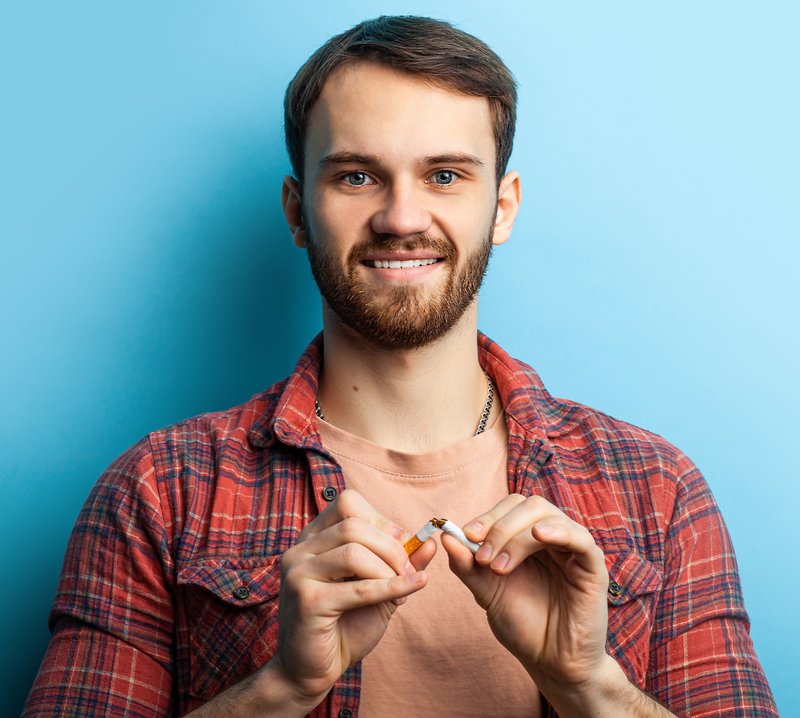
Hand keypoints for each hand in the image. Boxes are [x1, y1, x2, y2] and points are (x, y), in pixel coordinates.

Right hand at [275, 490, 434, 706]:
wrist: (312, 670)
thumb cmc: (345, 624)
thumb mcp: (379, 585)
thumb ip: (402, 562)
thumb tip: (431, 540)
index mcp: (313, 537)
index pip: (349, 503)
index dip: (382, 521)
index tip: (401, 547)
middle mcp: (300, 549)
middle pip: (354, 525)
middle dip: (391, 548)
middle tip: (406, 572)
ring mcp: (298, 572)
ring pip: (353, 551)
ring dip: (387, 570)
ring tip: (399, 590)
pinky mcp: (307, 600)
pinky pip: (358, 588)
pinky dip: (391, 589)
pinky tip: (408, 593)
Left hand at [442, 494, 608, 691]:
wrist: (551, 663)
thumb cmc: (523, 626)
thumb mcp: (487, 593)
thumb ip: (468, 566)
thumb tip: (445, 536)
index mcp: (528, 538)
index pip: (510, 507)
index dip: (488, 516)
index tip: (467, 535)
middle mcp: (552, 537)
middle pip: (528, 505)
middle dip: (499, 526)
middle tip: (483, 558)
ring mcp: (573, 549)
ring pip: (548, 516)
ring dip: (517, 536)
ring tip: (500, 567)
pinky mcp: (593, 566)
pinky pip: (580, 537)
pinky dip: (559, 530)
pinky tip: (539, 536)